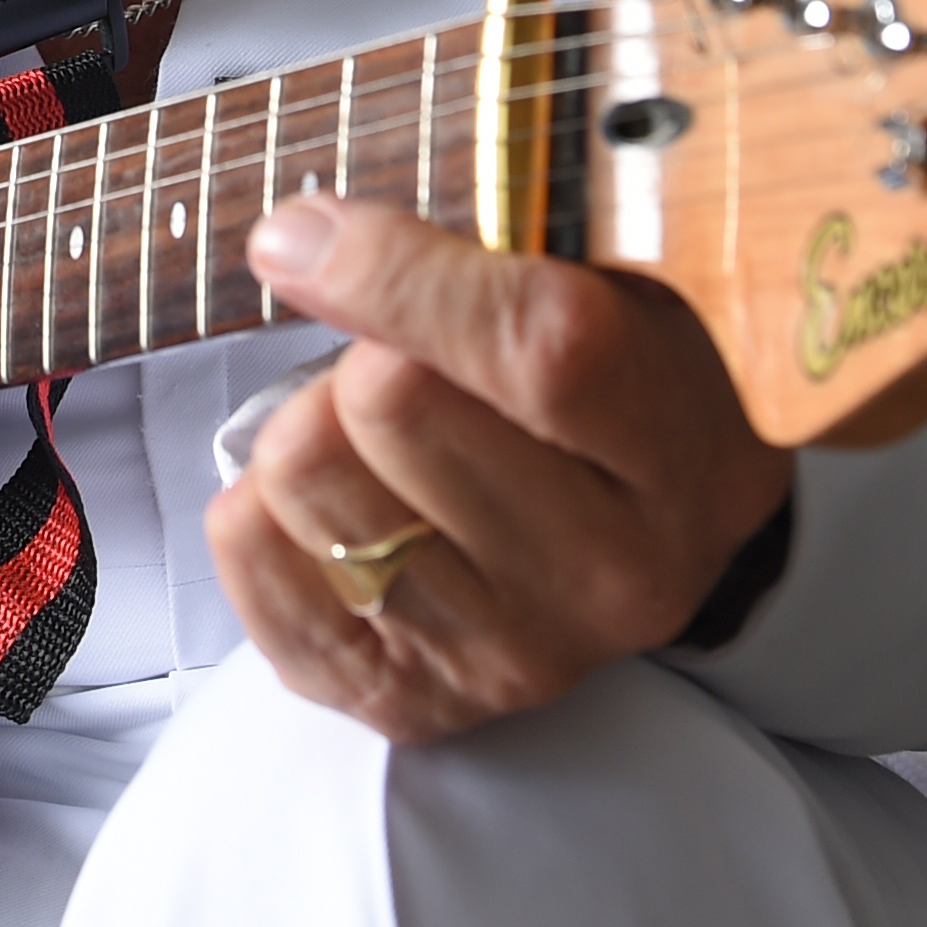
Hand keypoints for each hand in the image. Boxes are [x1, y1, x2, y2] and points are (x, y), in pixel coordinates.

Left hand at [211, 188, 791, 743]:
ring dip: (305, 418)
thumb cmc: (633, 376)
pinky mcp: (410, 700)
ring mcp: (506, 654)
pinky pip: (247, 554)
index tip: (311, 225)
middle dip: (363, 341)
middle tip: (400, 348)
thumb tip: (305, 231)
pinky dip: (259, 500)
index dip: (400, 269)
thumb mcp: (625, 283)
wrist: (666, 539)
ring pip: (303, 477)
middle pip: (388, 404)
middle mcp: (604, 577)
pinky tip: (335, 493)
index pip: (533, 346)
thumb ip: (509, 236)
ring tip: (369, 425)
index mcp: (679, 455)